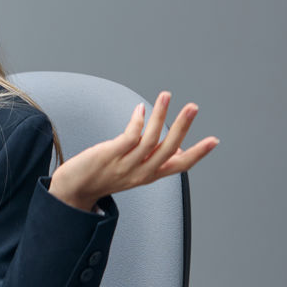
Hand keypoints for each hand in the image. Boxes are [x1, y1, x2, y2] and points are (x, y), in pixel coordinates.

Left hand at [48, 91, 218, 211]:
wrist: (72, 190)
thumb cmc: (103, 177)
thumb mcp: (134, 172)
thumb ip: (153, 159)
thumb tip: (174, 147)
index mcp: (149, 175)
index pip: (179, 165)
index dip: (197, 153)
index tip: (214, 140)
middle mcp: (140, 172)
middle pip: (168, 148)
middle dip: (182, 126)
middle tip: (192, 107)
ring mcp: (124, 164)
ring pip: (150, 139)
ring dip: (160, 115)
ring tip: (166, 96)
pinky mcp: (108, 156)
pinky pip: (129, 137)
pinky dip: (137, 121)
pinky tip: (140, 109)